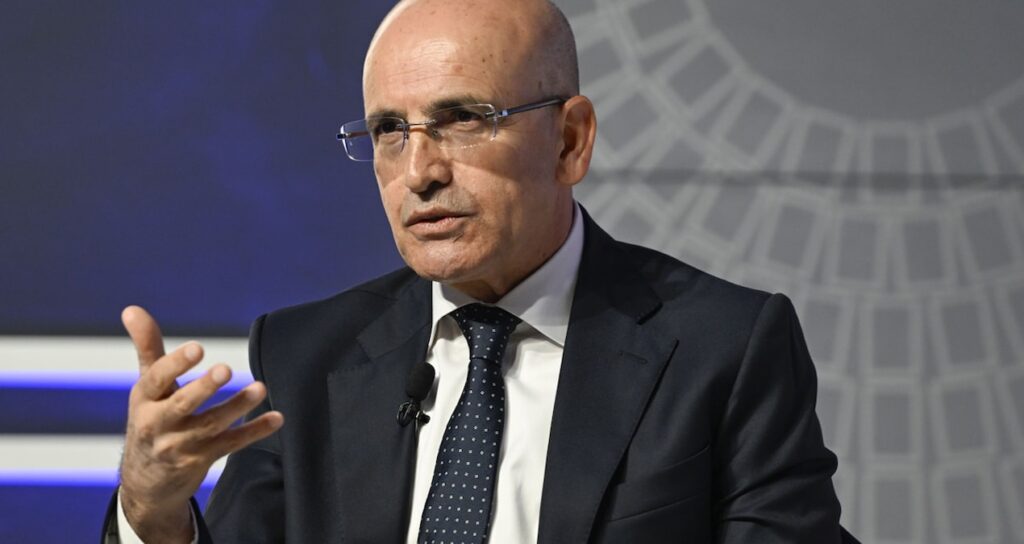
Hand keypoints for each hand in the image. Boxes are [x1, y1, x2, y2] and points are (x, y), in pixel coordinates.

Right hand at [117, 306, 283, 542]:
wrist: (145, 482)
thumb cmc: (151, 419)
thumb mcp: (145, 387)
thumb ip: (147, 347)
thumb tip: (131, 309)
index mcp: (144, 400)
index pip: (156, 380)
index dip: (176, 364)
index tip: (198, 348)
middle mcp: (158, 424)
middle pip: (182, 405)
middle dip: (203, 388)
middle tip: (226, 369)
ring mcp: (181, 445)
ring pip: (211, 425)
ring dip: (237, 406)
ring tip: (261, 388)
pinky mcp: (202, 459)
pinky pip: (231, 444)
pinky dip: (254, 432)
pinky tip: (277, 418)